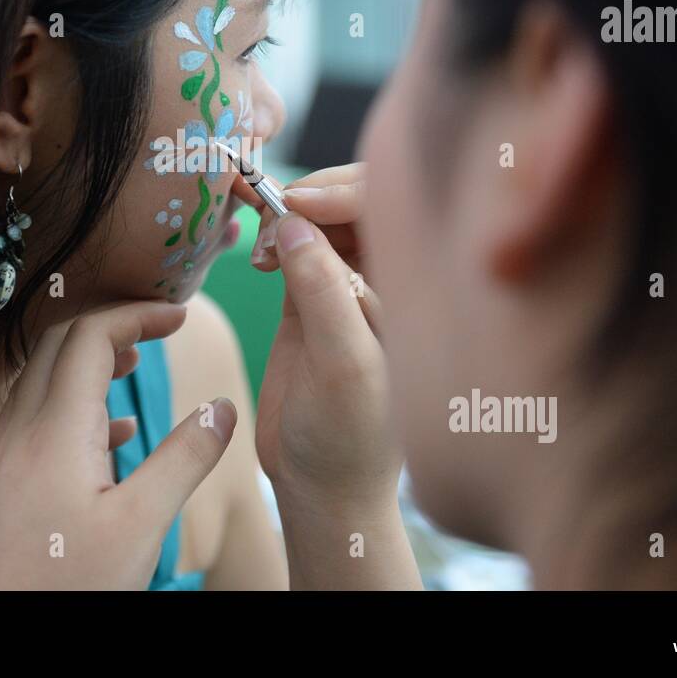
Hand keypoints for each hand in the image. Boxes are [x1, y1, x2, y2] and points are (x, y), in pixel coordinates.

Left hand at [0, 301, 236, 589]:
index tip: (180, 316)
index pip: (91, 336)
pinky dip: (78, 401)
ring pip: (44, 376)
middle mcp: (24, 430)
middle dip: (112, 324)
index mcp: (57, 428)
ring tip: (137, 363)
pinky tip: (115, 432)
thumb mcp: (141, 524)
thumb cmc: (67, 586)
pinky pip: (39, 415)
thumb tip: (223, 407)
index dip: (137, 315)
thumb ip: (185, 459)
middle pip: (60, 342)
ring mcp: (10, 455)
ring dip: (90, 358)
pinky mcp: (9, 482)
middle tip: (160, 329)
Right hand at [249, 176, 399, 511]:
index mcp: (418, 287)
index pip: (392, 208)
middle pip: (357, 200)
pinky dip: (274, 233)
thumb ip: (324, 294)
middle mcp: (389, 277)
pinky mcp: (311, 295)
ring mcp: (349, 283)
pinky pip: (296, 244)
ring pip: (322, 218)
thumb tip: (295, 222)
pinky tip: (258, 253)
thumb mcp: (343, 367)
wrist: (322, 486)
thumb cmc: (350, 438)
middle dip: (313, 193)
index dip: (345, 192)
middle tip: (269, 209)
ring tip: (259, 244)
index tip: (298, 202)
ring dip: (287, 213)